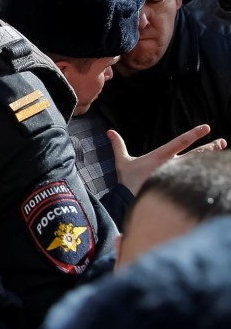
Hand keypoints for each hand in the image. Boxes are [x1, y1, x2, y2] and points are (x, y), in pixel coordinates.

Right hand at [109, 124, 227, 194]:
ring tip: (221, 149)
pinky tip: (212, 170)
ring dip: (210, 157)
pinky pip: (194, 179)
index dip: (194, 134)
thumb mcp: (122, 162)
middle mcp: (170, 165)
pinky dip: (204, 173)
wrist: (128, 200)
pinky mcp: (176, 186)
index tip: (206, 128)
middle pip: (195, 154)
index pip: (180, 142)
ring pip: (197, 165)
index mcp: (159, 156)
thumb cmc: (127, 181)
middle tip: (221, 142)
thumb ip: (118, 145)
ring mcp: (175, 176)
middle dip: (209, 147)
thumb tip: (110, 132)